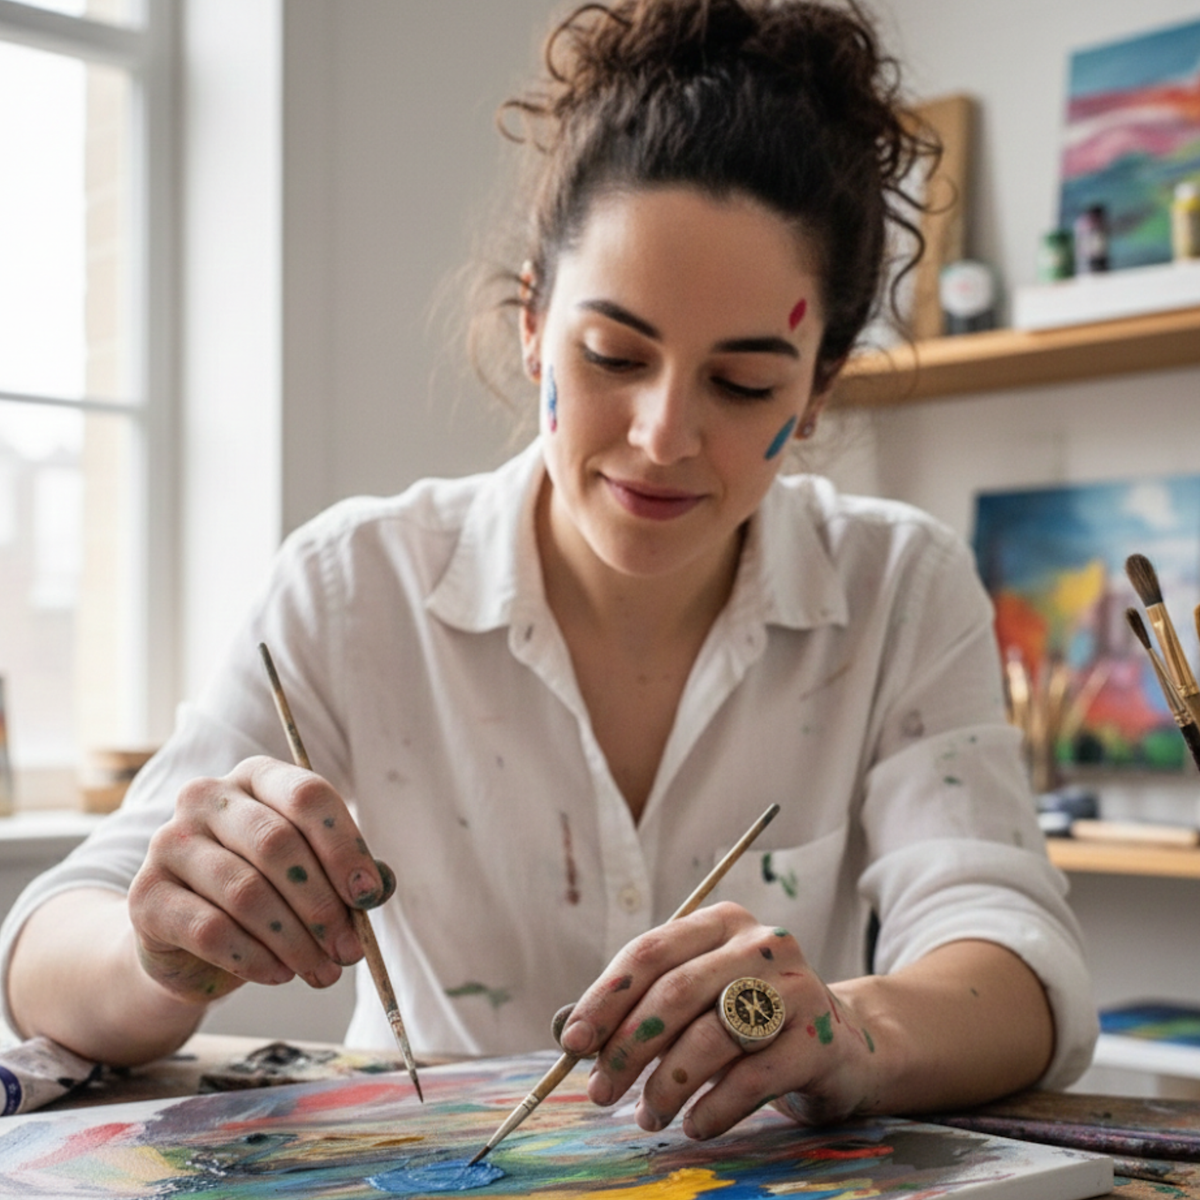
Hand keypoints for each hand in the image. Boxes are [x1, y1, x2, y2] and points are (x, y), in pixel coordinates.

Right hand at [127, 756, 393, 1004]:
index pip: (306, 795)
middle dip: (322, 903)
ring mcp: (170, 843)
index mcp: (256, 776)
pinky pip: (210, 930)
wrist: (187, 941)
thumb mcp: (310, 874)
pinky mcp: (146, 896)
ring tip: (322, 971)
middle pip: (277, 843)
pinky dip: (254, 957)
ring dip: (294, 940)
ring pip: (246, 891)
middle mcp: (206, 797)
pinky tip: (278, 974)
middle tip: (349, 949)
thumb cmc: (264, 893)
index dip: (344, 846)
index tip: (368, 895)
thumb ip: (346, 875)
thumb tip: (378, 887)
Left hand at [558, 901, 877, 1138]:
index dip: (606, 998)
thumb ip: (638, 1008)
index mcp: (721, 922)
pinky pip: (752, 1079)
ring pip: (711, 1036)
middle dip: (627, 1048)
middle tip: (600, 1092)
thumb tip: (568, 1031)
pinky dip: (713, 1108)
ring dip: (667, 1086)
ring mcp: (795, 988)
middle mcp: (760, 944)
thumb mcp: (696, 998)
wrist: (841, 1044)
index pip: (651, 952)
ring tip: (648, 1115)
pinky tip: (694, 1125)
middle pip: (676, 993)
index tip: (573, 1043)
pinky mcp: (818, 1039)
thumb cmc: (749, 1019)